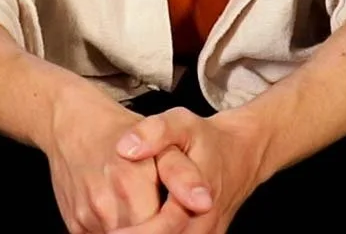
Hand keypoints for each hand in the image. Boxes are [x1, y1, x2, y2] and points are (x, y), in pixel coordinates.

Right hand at [42, 87, 215, 233]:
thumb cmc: (121, 129)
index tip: (181, 217)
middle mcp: (104, 205)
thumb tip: (205, 203)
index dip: (175, 225)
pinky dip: (117, 229)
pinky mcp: (74, 224)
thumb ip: (183, 174)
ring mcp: (86, 216)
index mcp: (131, 184)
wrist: (71, 122)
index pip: (163, 227)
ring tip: (143, 205)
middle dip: (157, 229)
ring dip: (138, 230)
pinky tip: (122, 211)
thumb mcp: (159, 140)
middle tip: (161, 207)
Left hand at [107, 108, 272, 233]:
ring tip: (112, 226)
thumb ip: (155, 132)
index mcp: (198, 202)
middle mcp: (204, 228)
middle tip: (103, 225)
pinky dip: (149, 232)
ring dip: (138, 233)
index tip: (106, 225)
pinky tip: (129, 225)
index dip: (131, 232)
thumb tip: (125, 149)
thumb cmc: (207, 140)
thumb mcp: (182, 123)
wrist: (242, 153)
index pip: (159, 230)